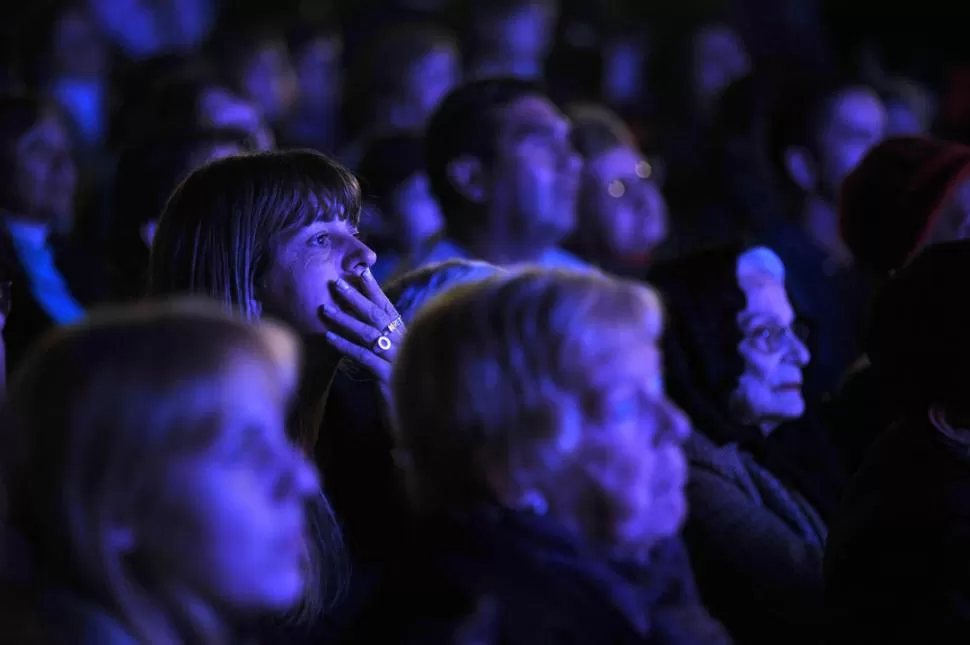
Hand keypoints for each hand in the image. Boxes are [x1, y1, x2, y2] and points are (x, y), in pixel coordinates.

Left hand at [319, 268, 405, 384]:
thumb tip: (367, 327)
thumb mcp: (395, 361)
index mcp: (405, 336)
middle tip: (337, 283)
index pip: (389, 308)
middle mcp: (402, 343)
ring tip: (325, 308)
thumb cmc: (404, 387)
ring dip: (345, 318)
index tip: (362, 271)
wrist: (418, 413)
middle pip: (377, 315)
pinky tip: (329, 337)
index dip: (375, 290)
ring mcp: (396, 358)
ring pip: (368, 332)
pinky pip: (363, 355)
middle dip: (356, 297)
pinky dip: (345, 345)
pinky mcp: (387, 374)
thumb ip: (386, 344)